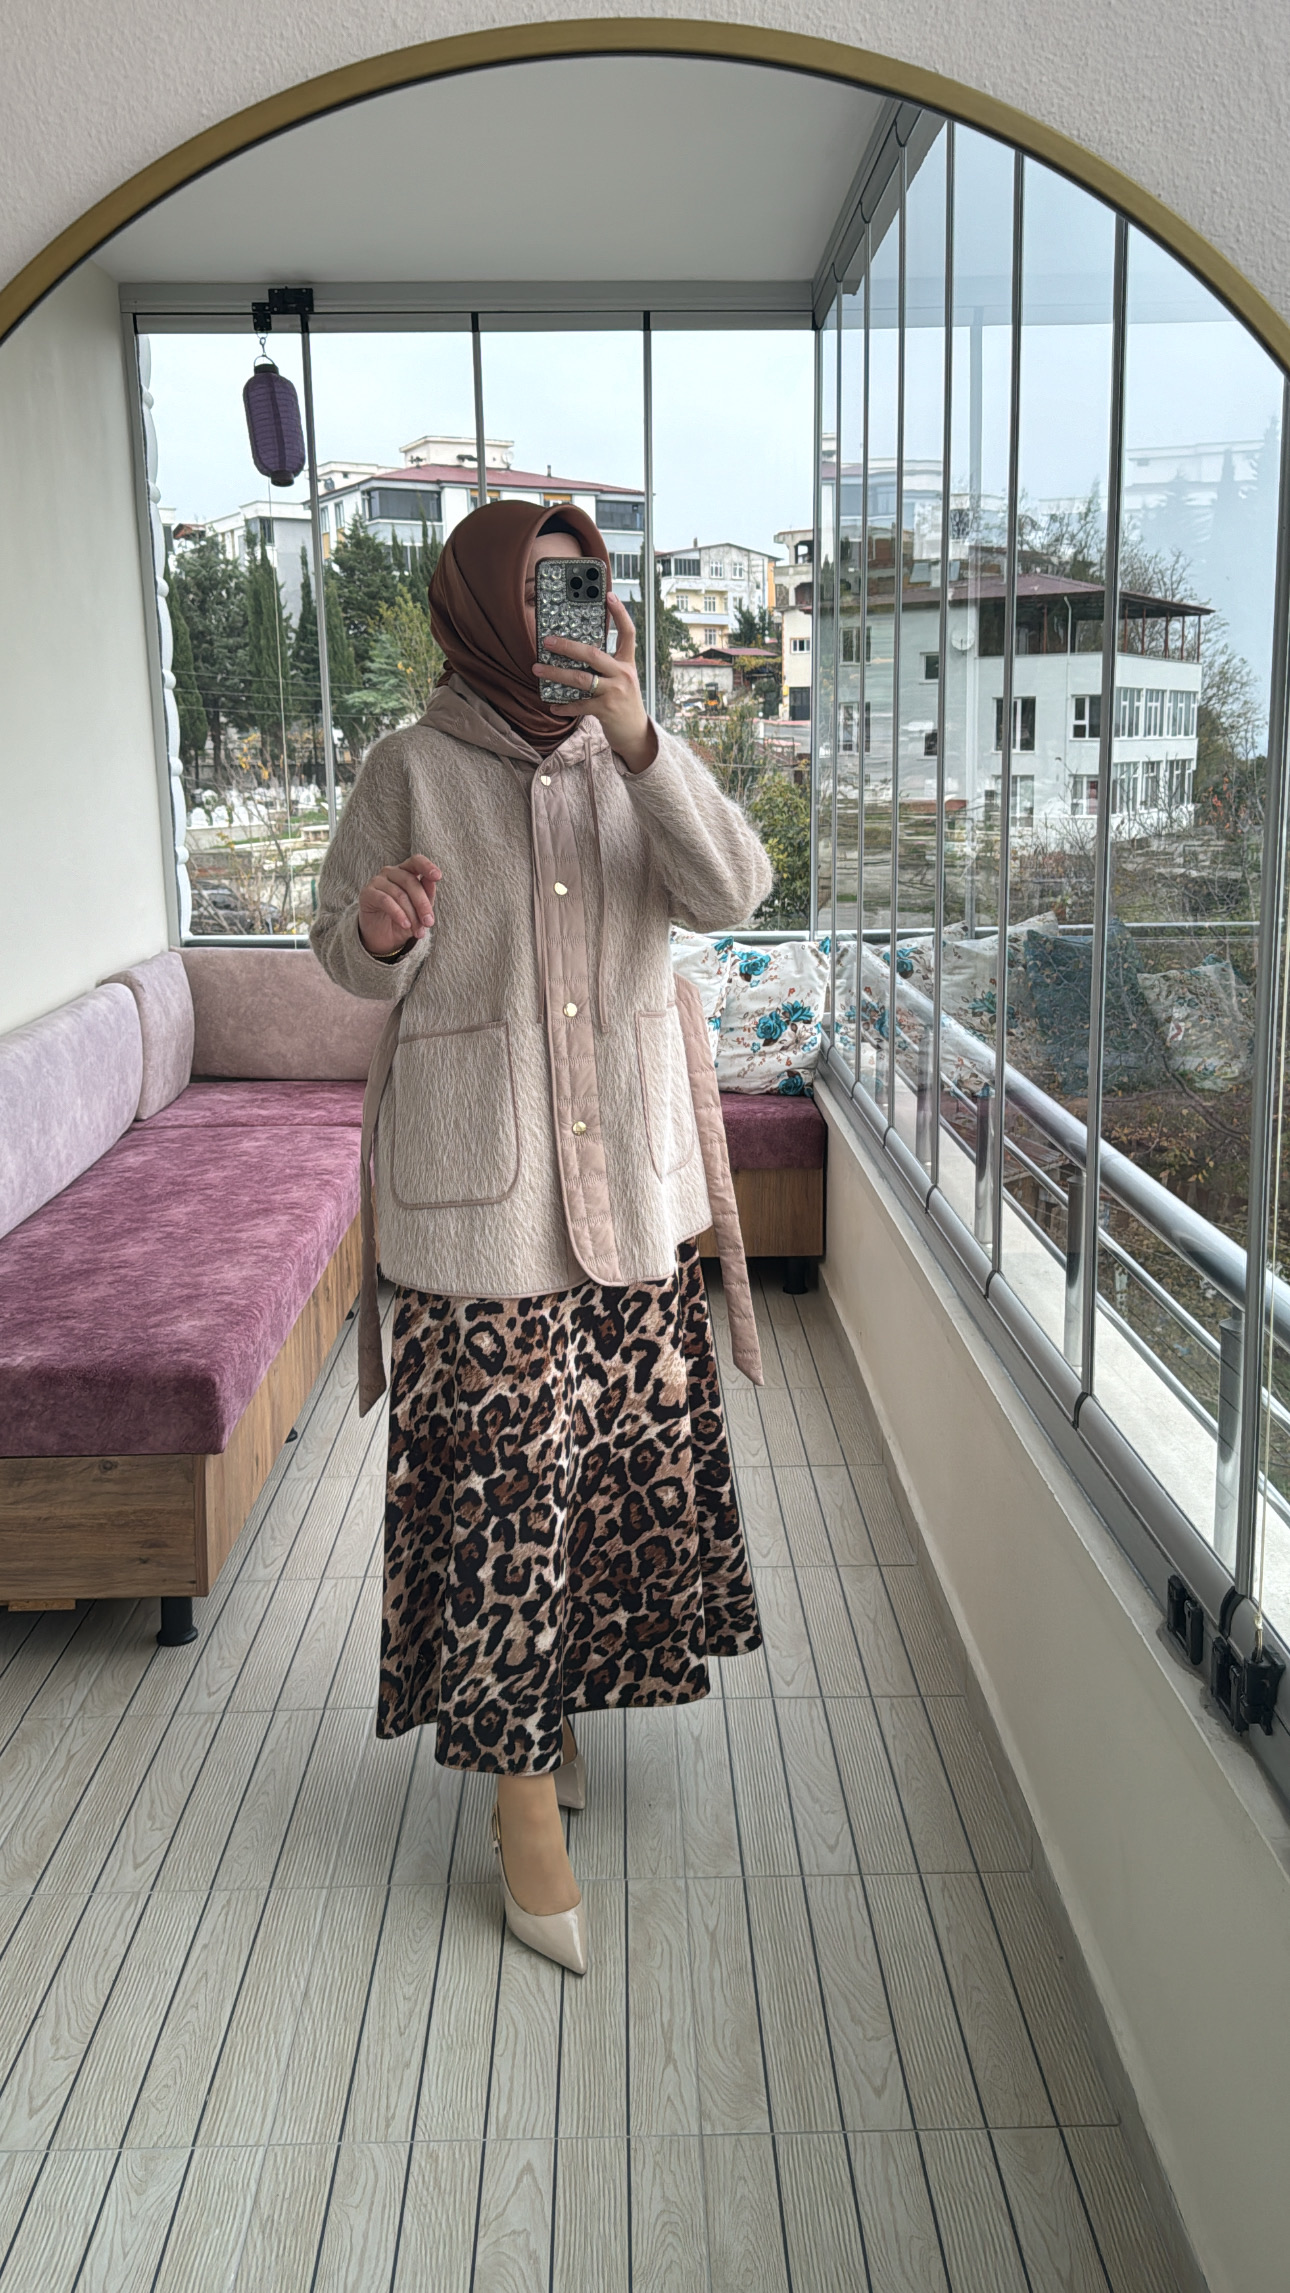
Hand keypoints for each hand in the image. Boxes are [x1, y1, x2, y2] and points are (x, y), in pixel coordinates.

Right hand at [357, 855, 440, 957]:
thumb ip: (427, 895)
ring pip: (399, 894)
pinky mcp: (367, 893)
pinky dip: (398, 914)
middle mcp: (391, 872)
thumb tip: (432, 881)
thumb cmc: (405, 919)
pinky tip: (405, 925)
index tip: (438, 876)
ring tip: (418, 931)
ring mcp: (377, 881)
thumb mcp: (420, 909)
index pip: (416, 861)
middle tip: (429, 923)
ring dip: (411, 915)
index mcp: (406, 871)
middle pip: (410, 881)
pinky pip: (385, 901)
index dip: (427, 866)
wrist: (383, 937)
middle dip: (422, 904)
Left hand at [532, 592, 658, 772]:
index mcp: (626, 663)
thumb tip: (576, 652)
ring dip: (556, 673)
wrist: (635, 734)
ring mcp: (615, 692)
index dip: (620, 613)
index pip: (628, 633)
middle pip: (593, 654)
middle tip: (547, 641)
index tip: (608, 594)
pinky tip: (552, 704)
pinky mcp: (606, 710)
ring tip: (538, 669)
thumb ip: (605, 666)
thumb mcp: (621, 680)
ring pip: (581, 679)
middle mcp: (623, 674)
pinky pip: (580, 705)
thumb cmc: (623, 703)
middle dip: (567, 646)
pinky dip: (564, 705)